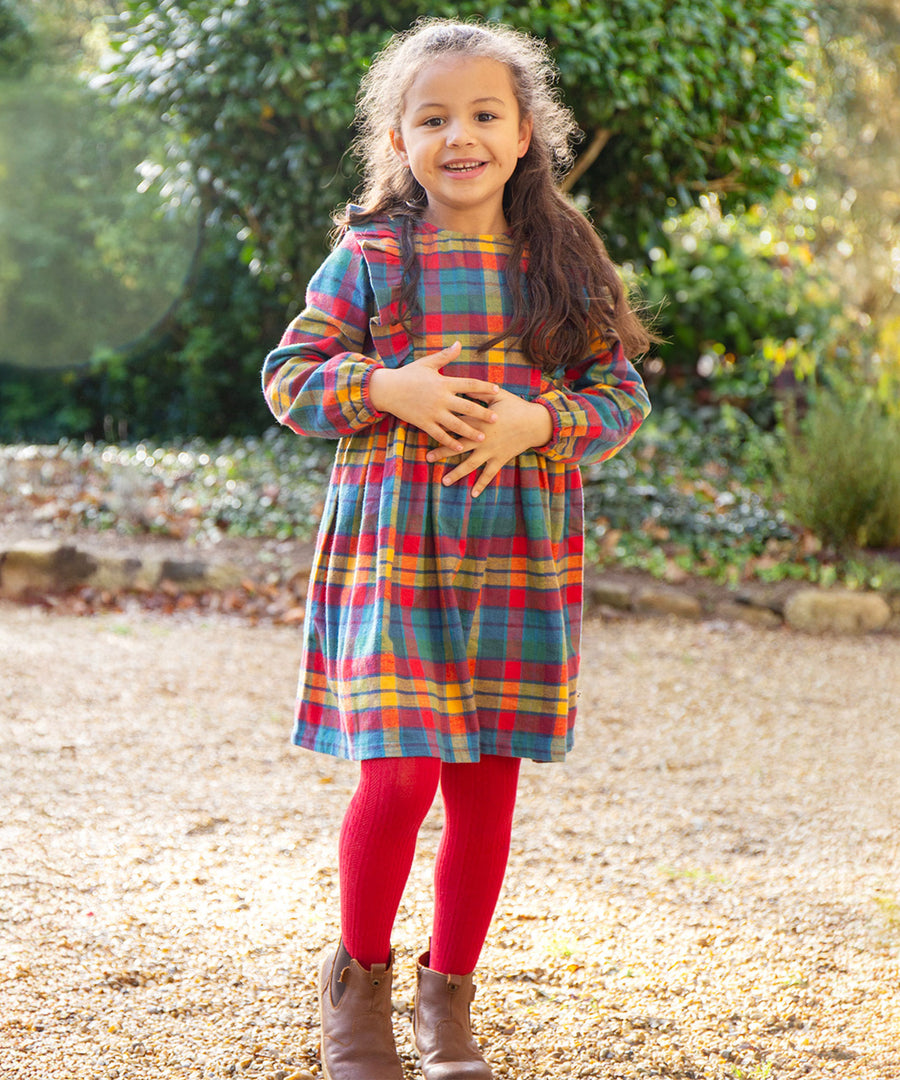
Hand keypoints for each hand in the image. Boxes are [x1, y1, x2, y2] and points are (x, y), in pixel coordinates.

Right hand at [368, 342, 499, 451]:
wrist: (387, 389)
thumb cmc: (408, 375)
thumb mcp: (427, 363)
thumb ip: (445, 356)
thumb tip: (459, 344)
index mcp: (443, 382)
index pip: (469, 384)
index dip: (484, 387)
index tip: (497, 391)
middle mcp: (441, 398)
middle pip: (466, 406)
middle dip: (482, 413)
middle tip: (496, 419)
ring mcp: (432, 412)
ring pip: (455, 424)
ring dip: (470, 431)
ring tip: (482, 438)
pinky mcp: (423, 422)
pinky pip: (439, 434)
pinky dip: (449, 441)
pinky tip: (459, 448)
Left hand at [426, 388, 553, 496]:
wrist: (536, 423)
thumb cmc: (516, 406)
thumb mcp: (498, 395)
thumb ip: (479, 391)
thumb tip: (462, 386)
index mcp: (480, 421)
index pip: (457, 424)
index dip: (442, 426)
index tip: (428, 428)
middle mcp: (483, 438)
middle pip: (458, 446)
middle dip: (442, 452)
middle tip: (428, 458)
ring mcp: (491, 451)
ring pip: (470, 464)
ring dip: (457, 473)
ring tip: (444, 481)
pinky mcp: (500, 459)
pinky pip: (489, 474)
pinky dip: (481, 484)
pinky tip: (472, 494)